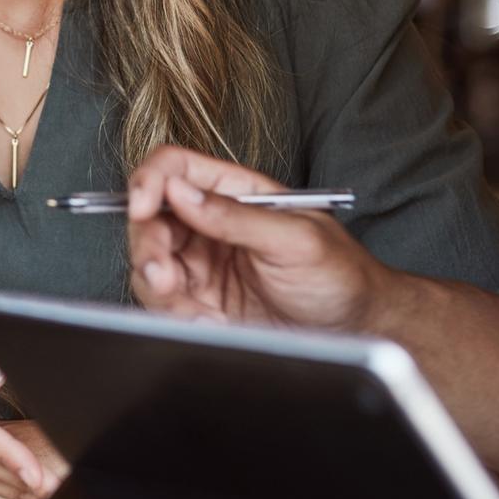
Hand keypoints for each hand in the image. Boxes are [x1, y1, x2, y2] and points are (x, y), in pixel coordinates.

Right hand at [126, 146, 390, 332]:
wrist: (356, 330)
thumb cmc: (340, 273)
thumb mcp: (295, 239)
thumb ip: (236, 216)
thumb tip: (180, 191)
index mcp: (235, 190)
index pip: (175, 168)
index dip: (150, 181)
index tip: (142, 207)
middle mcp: (212, 222)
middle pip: (152, 217)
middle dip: (148, 245)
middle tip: (163, 273)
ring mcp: (204, 263)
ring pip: (150, 260)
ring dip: (155, 282)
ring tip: (186, 305)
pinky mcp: (201, 301)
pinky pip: (164, 301)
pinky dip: (171, 313)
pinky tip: (202, 322)